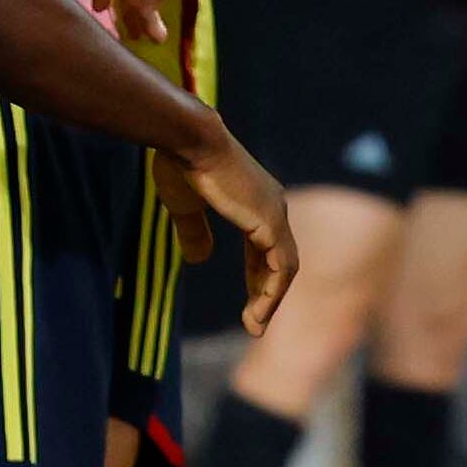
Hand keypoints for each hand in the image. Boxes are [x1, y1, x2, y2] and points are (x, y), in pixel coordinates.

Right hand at [182, 131, 298, 333]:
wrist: (190, 140)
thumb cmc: (183, 164)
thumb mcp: (186, 206)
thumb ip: (194, 232)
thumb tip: (199, 260)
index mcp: (255, 199)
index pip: (265, 245)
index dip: (256, 274)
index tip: (249, 300)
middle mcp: (272, 205)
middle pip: (278, 258)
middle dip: (265, 291)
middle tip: (253, 320)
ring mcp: (275, 213)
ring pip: (284, 268)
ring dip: (270, 300)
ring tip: (254, 326)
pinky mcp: (271, 223)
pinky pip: (281, 268)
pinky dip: (271, 294)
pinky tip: (258, 313)